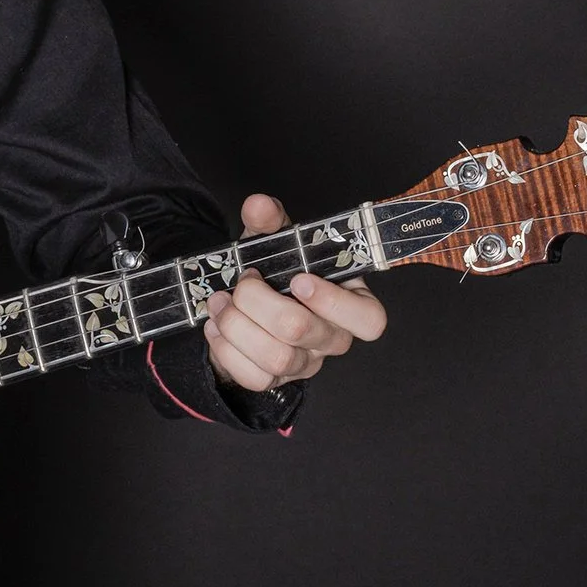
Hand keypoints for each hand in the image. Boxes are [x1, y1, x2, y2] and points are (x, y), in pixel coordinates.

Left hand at [201, 194, 388, 391]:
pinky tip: (217, 326)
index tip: (297, 280)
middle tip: (243, 283)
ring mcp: (304, 363)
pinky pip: (253, 378)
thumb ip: (270, 222)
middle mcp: (332, 337)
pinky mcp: (274, 381)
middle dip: (260, 302)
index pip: (369, 320)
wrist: (244, 308)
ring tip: (221, 302)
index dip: (334, 303)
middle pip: (303, 332)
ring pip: (277, 359)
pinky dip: (226, 349)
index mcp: (349, 301)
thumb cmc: (274, 274)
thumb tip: (258, 205)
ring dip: (237, 325)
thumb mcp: (273, 242)